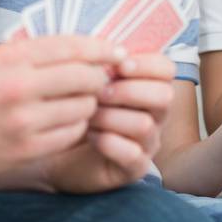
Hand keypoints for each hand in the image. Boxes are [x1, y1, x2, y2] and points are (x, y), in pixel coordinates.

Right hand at [0, 35, 118, 178]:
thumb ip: (36, 52)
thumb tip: (85, 49)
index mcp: (12, 57)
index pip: (73, 47)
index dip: (102, 49)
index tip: (117, 52)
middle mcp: (19, 88)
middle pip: (86, 78)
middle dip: (98, 79)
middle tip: (98, 81)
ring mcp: (23, 122)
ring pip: (83, 108)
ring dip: (87, 105)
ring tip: (76, 103)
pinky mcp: (26, 150)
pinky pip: (72, 134)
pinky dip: (74, 127)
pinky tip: (63, 122)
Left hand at [45, 54, 176, 192]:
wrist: (55, 148)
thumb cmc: (75, 109)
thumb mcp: (86, 80)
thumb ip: (102, 64)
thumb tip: (112, 52)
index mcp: (148, 86)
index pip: (166, 69)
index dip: (146, 65)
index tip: (119, 67)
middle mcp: (155, 115)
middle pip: (164, 96)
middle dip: (129, 91)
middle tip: (100, 94)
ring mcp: (148, 143)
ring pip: (145, 124)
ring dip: (112, 117)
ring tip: (88, 116)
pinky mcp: (135, 168)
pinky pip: (133, 154)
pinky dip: (108, 142)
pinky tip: (90, 136)